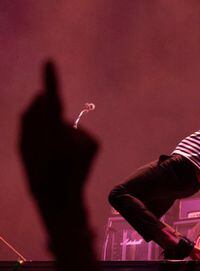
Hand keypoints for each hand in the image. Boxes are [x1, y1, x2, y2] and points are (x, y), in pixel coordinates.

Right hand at [19, 60, 97, 210]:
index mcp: (51, 137)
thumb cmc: (40, 174)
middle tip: (44, 146)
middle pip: (54, 113)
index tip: (49, 61)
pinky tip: (70, 157)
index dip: (51, 80)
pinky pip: (77, 133)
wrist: (60, 199)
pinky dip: (71, 141)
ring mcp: (85, 139)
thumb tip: (42, 96)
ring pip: (66, 124)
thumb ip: (28, 118)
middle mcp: (71, 135)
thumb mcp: (24, 146)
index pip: (51, 102)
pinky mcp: (94, 143)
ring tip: (58, 156)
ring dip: (59, 134)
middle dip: (45, 120)